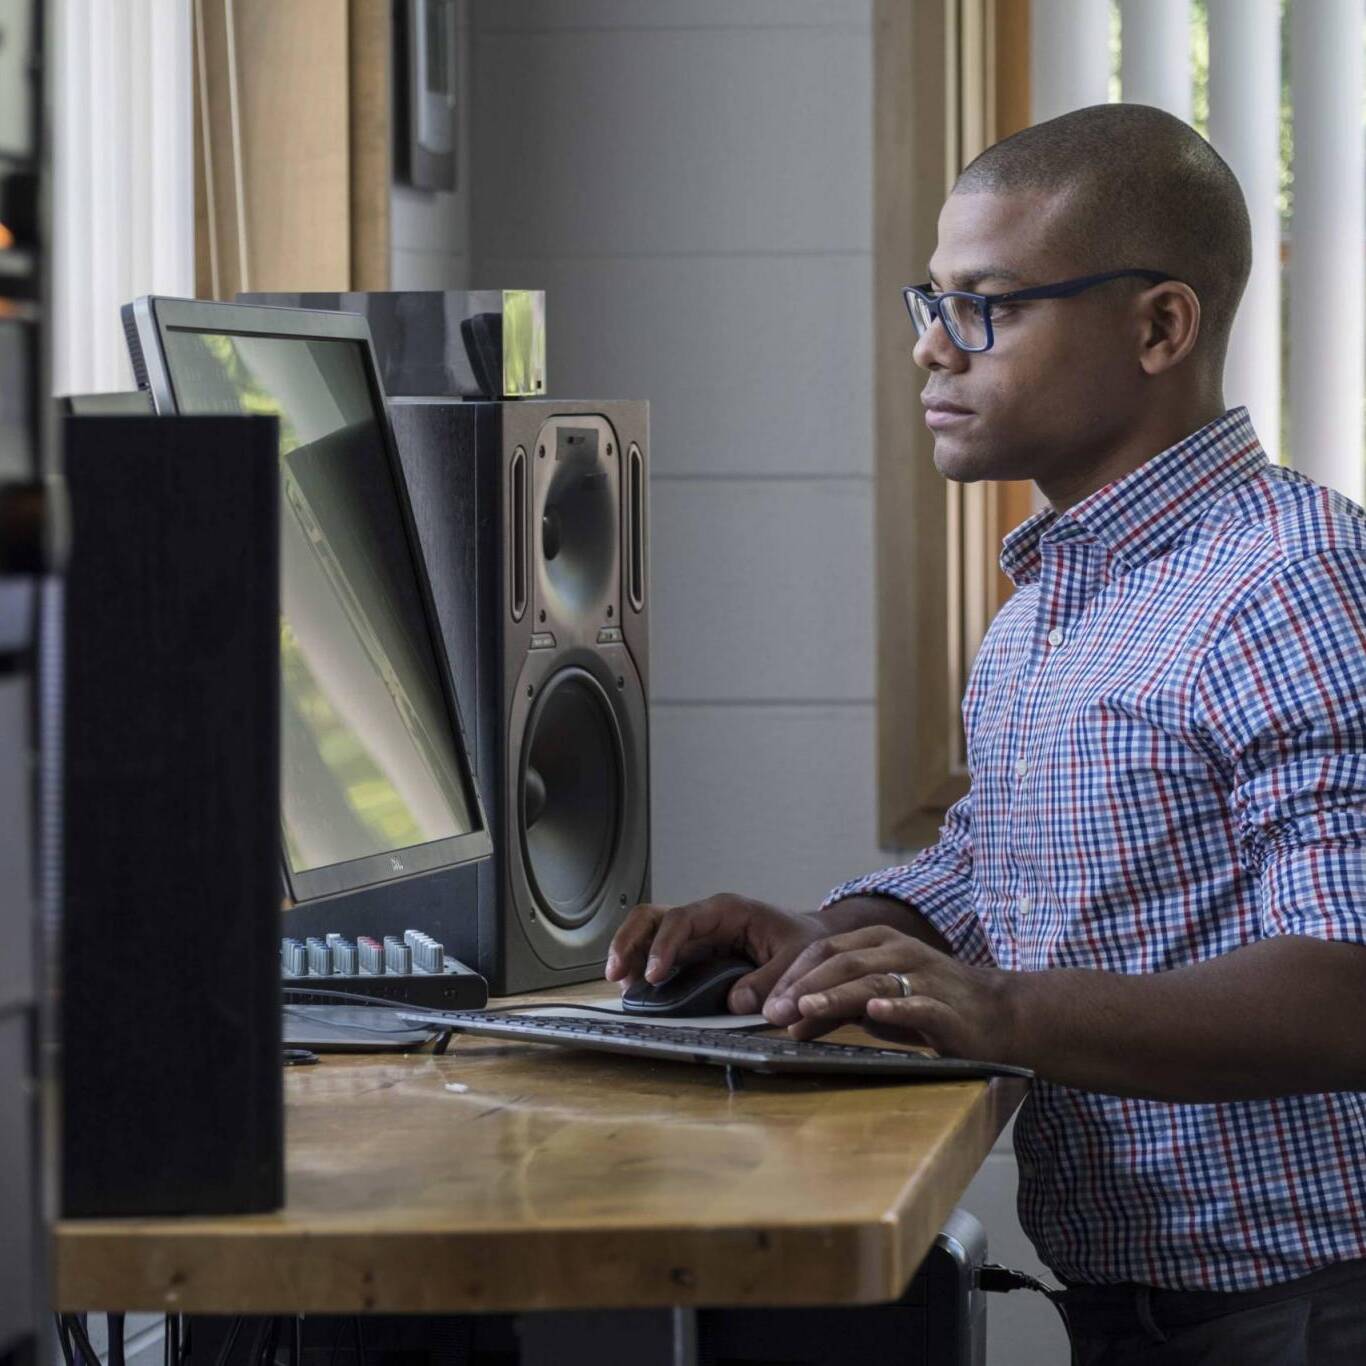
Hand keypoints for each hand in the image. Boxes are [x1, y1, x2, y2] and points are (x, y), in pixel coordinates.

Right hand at [605, 893, 828, 1014]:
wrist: (812, 942)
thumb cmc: (803, 942)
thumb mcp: (798, 958)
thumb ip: (771, 980)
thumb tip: (736, 1002)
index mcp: (726, 911)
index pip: (682, 919)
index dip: (664, 946)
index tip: (654, 975)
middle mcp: (704, 920)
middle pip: (652, 917)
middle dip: (628, 941)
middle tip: (616, 973)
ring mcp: (695, 938)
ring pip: (648, 932)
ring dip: (628, 954)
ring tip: (620, 984)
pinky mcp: (694, 956)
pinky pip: (658, 955)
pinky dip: (641, 969)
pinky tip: (636, 991)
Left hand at [762, 925, 1018, 1061]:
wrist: (997, 1015)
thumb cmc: (929, 1004)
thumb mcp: (876, 1003)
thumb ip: (836, 1006)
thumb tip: (788, 1021)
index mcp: (880, 942)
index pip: (826, 950)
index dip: (794, 974)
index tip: (767, 1002)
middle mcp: (900, 952)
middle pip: (844, 962)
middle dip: (805, 986)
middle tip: (775, 1012)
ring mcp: (925, 977)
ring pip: (874, 981)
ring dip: (837, 995)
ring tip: (808, 1009)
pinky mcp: (948, 1008)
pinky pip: (919, 1005)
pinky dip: (895, 1009)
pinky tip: (874, 1014)